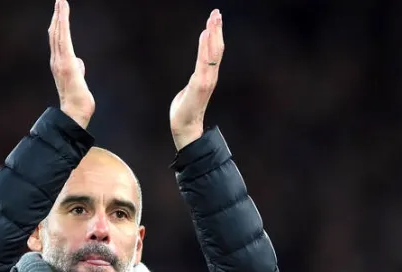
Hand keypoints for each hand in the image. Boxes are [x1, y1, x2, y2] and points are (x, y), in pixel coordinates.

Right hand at [49, 0, 94, 128]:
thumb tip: (79, 63)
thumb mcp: (79, 80)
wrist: (75, 112)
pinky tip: (62, 14)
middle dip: (57, 16)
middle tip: (59, 0)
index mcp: (59, 64)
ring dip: (60, 16)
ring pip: (58, 33)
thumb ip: (77, 69)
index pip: (58, 41)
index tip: (59, 13)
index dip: (58, 25)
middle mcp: (57, 60)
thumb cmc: (78, 100)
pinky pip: (64, 39)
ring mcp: (61, 61)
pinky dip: (63, 25)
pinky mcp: (67, 62)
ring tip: (61, 1)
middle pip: (56, 33)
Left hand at [169, 9, 223, 150]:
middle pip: (216, 48)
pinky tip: (205, 34)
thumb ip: (195, 79)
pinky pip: (204, 62)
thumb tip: (196, 74)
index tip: (215, 20)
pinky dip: (205, 46)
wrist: (184, 128)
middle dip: (217, 29)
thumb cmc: (184, 111)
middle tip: (217, 12)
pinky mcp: (199, 85)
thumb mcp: (190, 89)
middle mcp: (209, 76)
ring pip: (213, 52)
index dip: (215, 36)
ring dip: (214, 34)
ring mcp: (206, 80)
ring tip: (214, 18)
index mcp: (207, 76)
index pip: (213, 52)